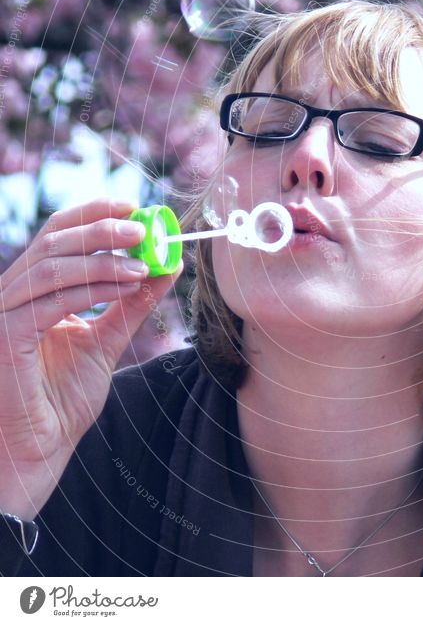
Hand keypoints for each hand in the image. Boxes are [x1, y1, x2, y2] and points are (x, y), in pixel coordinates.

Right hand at [0, 199, 182, 519]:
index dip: (93, 214)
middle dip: (102, 230)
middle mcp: (13, 295)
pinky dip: (92, 288)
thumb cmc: (63, 399)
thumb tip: (169, 265)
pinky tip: (127, 285)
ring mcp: (4, 315)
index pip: (58, 235)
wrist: (39, 450)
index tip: (135, 207)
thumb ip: (134, 303)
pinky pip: (49, 301)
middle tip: (144, 230)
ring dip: (104, 260)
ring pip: (52, 267)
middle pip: (54, 242)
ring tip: (144, 264)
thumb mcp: (108, 339)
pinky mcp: (5, 338)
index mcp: (33, 290)